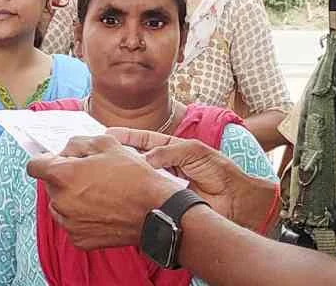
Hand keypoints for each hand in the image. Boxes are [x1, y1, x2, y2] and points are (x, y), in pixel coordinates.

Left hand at [26, 135, 179, 250]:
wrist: (154, 210)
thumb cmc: (133, 176)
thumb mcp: (107, 143)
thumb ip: (78, 143)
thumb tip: (66, 151)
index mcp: (63, 176)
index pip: (34, 166)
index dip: (46, 159)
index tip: (57, 160)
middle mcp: (60, 202)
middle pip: (50, 185)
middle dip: (65, 177)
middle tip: (91, 173)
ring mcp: (69, 224)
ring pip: (60, 205)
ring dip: (72, 197)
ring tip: (99, 192)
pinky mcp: (79, 240)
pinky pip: (72, 223)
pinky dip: (82, 216)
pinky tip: (103, 208)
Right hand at [108, 128, 276, 230]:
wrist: (235, 200)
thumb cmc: (220, 171)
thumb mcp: (194, 151)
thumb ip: (169, 151)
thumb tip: (144, 159)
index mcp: (173, 149)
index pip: (145, 140)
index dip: (127, 136)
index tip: (108, 133)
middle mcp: (165, 166)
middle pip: (137, 158)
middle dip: (119, 155)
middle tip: (99, 152)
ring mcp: (163, 185)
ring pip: (138, 178)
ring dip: (123, 175)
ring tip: (104, 170)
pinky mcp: (165, 202)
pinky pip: (146, 196)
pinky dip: (134, 194)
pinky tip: (121, 191)